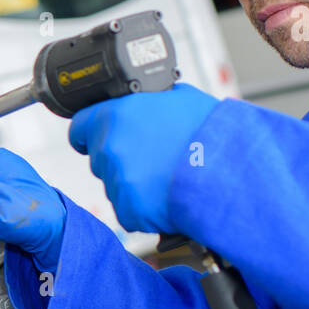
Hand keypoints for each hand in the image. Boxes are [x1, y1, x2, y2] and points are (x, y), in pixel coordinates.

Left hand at [68, 83, 220, 233]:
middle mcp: (109, 148)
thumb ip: (150, 102)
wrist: (229, 171)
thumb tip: (149, 103)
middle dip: (119, 159)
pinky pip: (129, 210)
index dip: (88, 133)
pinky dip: (143, 207)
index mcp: (115, 116)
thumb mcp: (179, 98)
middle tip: (150, 159)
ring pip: (115, 185)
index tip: (93, 138)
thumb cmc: (210, 132)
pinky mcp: (128, 210)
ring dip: (132, 183)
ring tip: (165, 177)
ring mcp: (116, 181)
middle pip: (100, 157)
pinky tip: (166, 196)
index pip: (79, 127)